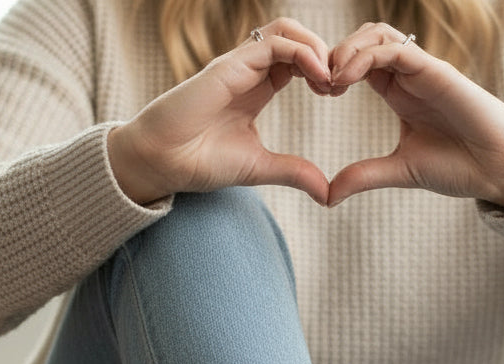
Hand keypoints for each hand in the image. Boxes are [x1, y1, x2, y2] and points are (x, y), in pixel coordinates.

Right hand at [108, 19, 332, 205]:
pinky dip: (302, 52)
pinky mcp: (230, 65)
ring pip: (286, 31)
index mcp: (256, 88)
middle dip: (325, 54)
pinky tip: (317, 76)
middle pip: (295, 38)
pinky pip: (274, 43)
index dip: (322, 69)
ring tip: (330, 78)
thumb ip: (294, 173)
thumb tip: (327, 193)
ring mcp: (239, 64)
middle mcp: (249, 70)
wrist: (163, 162)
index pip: (296, 61)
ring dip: (316, 47)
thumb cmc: (201, 162)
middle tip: (340, 83)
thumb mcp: (260, 168)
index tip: (336, 93)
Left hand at [327, 23, 503, 208]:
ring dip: (346, 50)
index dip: (333, 71)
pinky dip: (365, 57)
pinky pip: (394, 50)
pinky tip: (345, 79)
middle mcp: (408, 76)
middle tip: (316, 82)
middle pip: (363, 40)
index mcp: (398, 92)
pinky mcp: (435, 71)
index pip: (358, 63)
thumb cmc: (457, 167)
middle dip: (334, 54)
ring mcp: (422, 70)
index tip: (317, 93)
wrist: (496, 169)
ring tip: (330, 78)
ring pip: (377, 35)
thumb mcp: (399, 170)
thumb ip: (363, 176)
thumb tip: (327, 196)